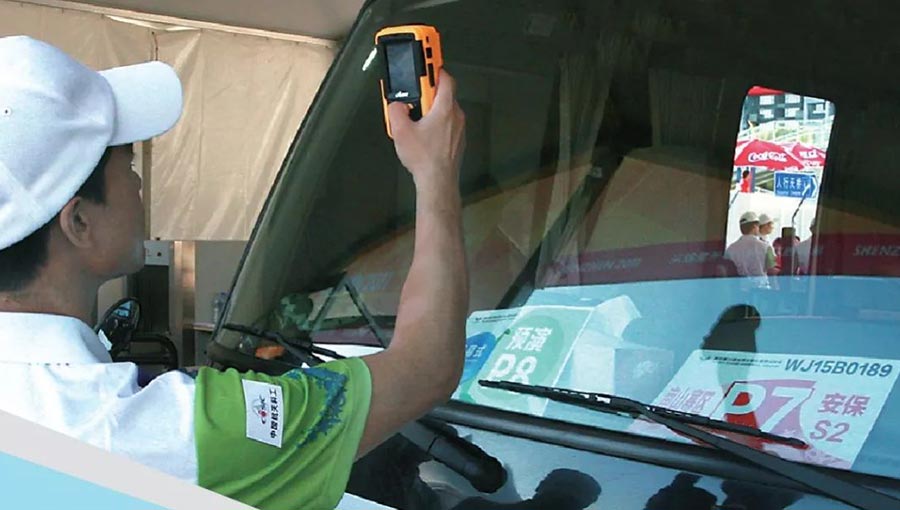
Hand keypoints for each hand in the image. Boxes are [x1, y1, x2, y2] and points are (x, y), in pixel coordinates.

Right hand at [388, 70, 465, 190]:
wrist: (438, 182)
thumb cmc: (425, 158)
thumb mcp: (401, 131)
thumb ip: (396, 111)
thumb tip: (396, 105)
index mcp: (444, 108)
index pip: (445, 79)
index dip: (435, 69)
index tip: (428, 62)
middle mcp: (456, 116)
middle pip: (444, 94)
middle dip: (429, 93)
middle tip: (415, 94)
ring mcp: (459, 130)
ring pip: (446, 111)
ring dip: (432, 110)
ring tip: (416, 118)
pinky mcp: (457, 142)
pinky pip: (448, 125)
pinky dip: (437, 124)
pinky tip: (424, 135)